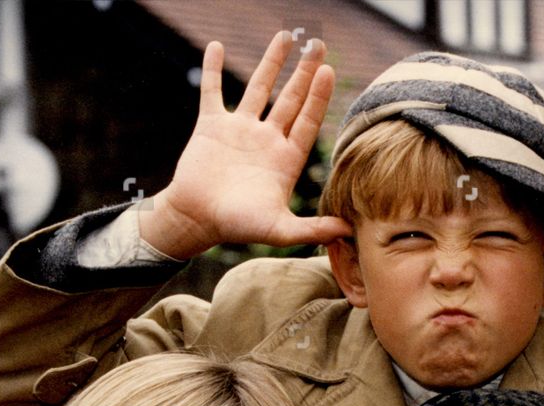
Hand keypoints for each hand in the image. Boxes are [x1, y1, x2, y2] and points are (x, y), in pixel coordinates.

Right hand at [141, 32, 352, 258]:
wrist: (196, 220)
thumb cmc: (237, 226)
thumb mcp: (279, 229)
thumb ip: (312, 228)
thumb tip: (348, 231)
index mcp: (285, 159)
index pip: (308, 120)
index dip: (319, 96)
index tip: (328, 70)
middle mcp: (267, 139)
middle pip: (291, 98)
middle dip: (305, 72)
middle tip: (317, 45)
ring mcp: (240, 130)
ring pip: (259, 87)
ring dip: (272, 62)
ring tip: (285, 36)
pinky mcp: (211, 126)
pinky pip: (212, 91)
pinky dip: (212, 69)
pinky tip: (216, 46)